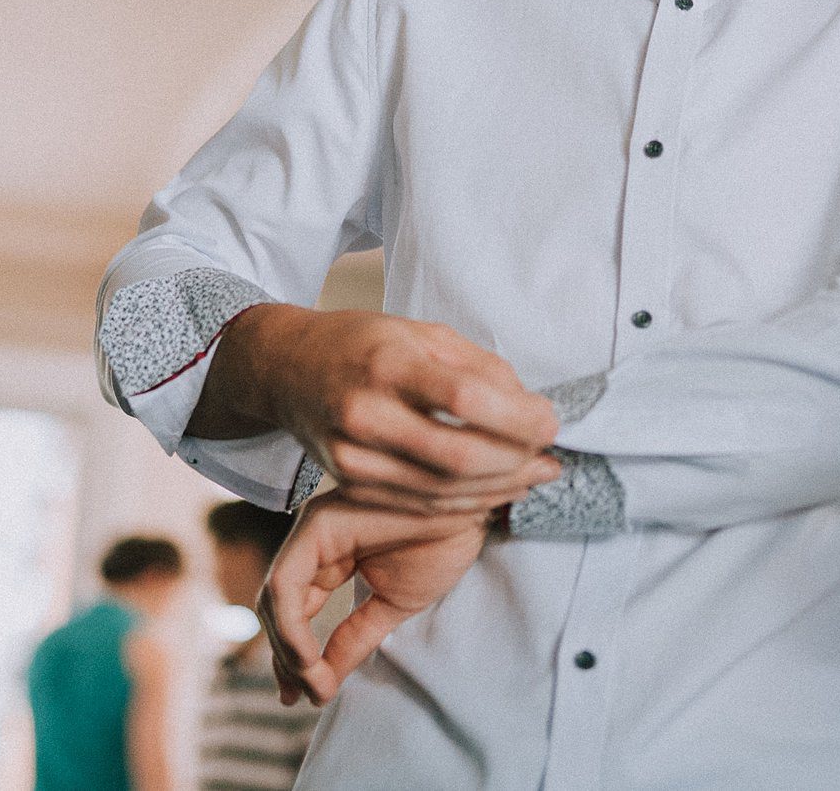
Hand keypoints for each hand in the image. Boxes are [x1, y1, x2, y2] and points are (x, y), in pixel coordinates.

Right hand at [197, 305, 561, 514]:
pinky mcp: (349, 484)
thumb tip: (530, 410)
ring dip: (499, 491)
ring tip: (535, 477)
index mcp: (387, 363)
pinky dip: (465, 505)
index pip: (463, 398)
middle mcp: (364, 413)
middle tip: (549, 456)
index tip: (550, 420)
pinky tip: (495, 493)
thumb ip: (479, 368)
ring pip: (441, 493)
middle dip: (515, 462)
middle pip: (456, 457)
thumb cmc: (364, 344)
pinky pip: (419, 506)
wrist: (289, 369)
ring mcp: (352, 456)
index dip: (516, 417)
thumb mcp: (423, 333)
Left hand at [261, 490, 488, 705]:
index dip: (293, 656)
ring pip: (275, 597)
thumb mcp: (392, 605)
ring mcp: (312, 528)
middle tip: (297, 698)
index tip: (306, 696)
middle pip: (276, 606)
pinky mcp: (316, 525)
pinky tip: (311, 659)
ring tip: (314, 684)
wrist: (472, 515)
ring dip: (287, 649)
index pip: (294, 609)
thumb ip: (354, 638)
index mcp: (330, 553)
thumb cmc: (439, 547)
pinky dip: (290, 627)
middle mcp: (313, 539)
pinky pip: (285, 583)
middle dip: (284, 657)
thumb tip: (323, 682)